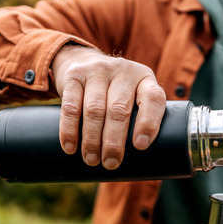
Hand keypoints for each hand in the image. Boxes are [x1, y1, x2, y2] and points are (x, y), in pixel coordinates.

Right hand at [51, 44, 166, 168]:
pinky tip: (70, 146)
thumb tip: (139, 161)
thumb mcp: (133, 94)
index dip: (148, 123)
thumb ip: (139, 116)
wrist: (83, 60)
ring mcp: (97, 70)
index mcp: (145, 78)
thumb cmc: (114, 91)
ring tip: (92, 159)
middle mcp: (123, 71)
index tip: (140, 146)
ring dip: (92, 140)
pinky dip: (69, 130)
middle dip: (114, 141)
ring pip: (95, 110)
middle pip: (119, 109)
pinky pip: (71, 106)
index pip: (153, 99)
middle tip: (111, 163)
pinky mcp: (74, 75)